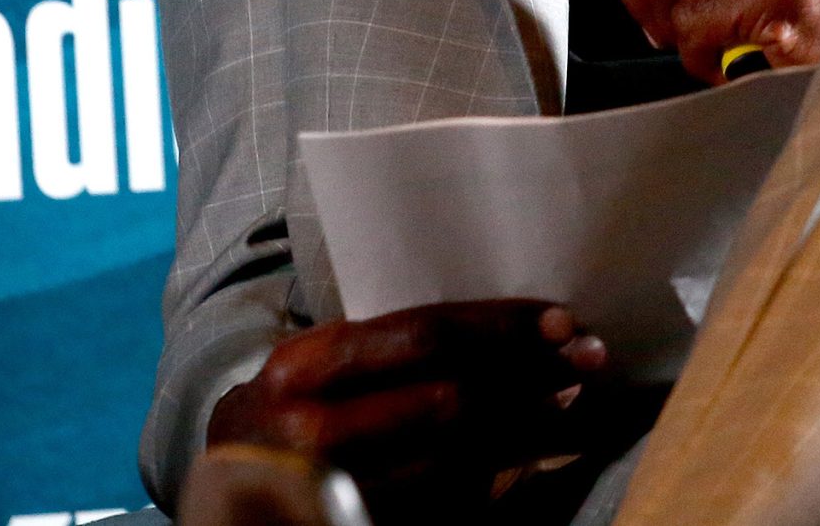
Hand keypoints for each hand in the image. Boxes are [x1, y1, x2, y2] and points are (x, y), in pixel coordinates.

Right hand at [206, 300, 607, 518]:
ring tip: (570, 397)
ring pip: (461, 457)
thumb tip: (496, 326)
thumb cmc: (289, 408)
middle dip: (528, 374)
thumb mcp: (310, 365)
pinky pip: (449, 502)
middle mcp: (318, 432)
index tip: (558, 317)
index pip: (419, 335)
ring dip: (528, 426)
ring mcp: (342, 491)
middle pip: (451, 397)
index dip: (498, 326)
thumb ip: (382, 347)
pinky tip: (532, 451)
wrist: (231, 490)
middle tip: (588, 355)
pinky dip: (500, 473)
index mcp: (303, 368)